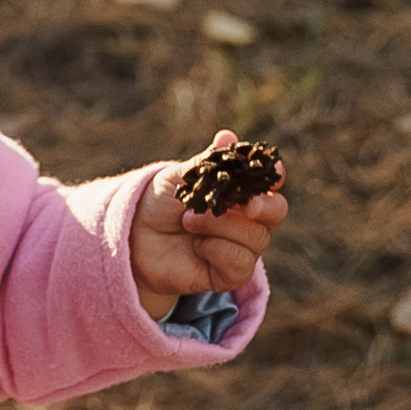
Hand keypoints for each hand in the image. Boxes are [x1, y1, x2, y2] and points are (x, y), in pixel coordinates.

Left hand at [129, 132, 287, 321]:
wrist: (134, 236)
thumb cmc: (158, 204)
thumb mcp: (180, 178)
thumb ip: (207, 162)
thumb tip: (228, 136)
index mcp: (239, 191)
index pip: (268, 182)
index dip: (274, 175)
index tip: (273, 169)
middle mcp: (245, 219)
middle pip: (276, 212)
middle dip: (265, 207)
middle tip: (245, 205)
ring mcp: (238, 246)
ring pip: (256, 238)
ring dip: (222, 226)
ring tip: (188, 220)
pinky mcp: (227, 273)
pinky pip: (241, 264)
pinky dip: (218, 250)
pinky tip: (196, 245)